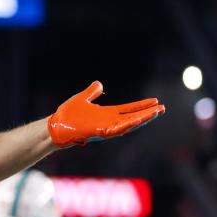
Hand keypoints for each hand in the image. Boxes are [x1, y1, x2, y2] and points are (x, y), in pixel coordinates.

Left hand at [48, 81, 164, 146]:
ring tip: (157, 113)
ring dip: (143, 119)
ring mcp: (105, 128)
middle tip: (163, 108)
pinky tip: (138, 120)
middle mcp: (109, 122)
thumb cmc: (67, 115)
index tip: (155, 101)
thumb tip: (99, 84)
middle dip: (148, 113)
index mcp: (107, 114)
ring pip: (129, 124)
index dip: (142, 106)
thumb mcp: (82, 99)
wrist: (54, 126)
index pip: (129, 110)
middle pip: (133, 117)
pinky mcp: (100, 132)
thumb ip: (92, 92)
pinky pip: (117, 129)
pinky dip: (128, 125)